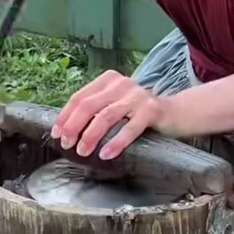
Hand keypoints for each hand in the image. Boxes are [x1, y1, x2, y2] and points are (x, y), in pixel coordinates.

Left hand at [50, 69, 171, 160]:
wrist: (176, 113)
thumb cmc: (139, 113)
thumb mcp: (115, 104)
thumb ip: (95, 110)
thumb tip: (66, 129)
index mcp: (109, 80)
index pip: (79, 97)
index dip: (65, 116)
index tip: (57, 133)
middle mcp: (122, 84)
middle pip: (89, 105)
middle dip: (74, 126)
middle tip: (67, 144)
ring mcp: (137, 96)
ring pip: (106, 116)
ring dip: (91, 135)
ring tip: (83, 151)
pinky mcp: (152, 110)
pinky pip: (130, 128)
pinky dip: (116, 142)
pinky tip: (106, 153)